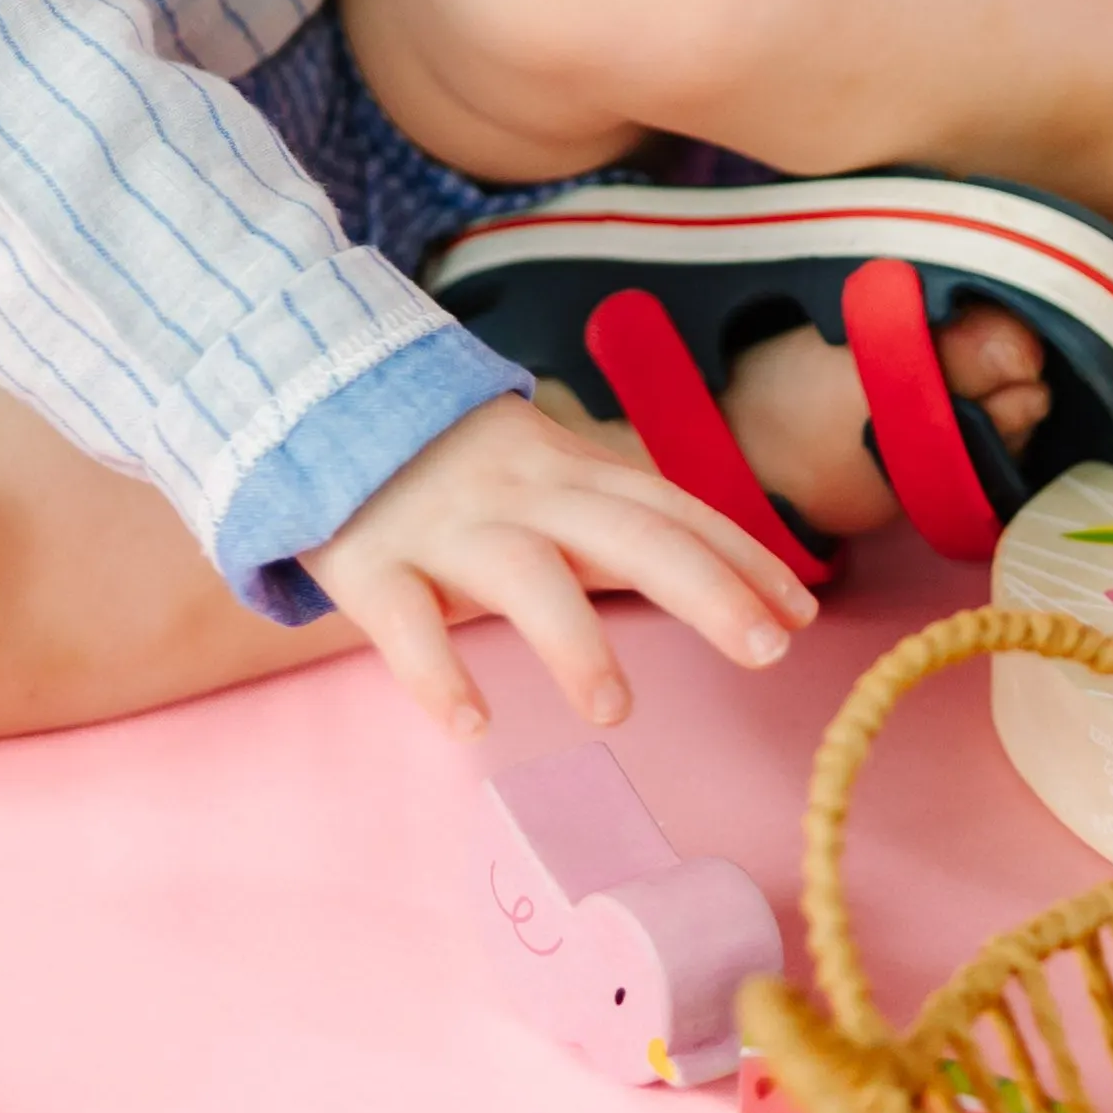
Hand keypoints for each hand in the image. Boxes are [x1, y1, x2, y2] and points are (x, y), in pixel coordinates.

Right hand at [302, 393, 819, 741]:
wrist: (308, 390)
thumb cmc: (447, 461)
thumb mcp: (537, 469)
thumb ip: (613, 521)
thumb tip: (725, 586)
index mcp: (566, 468)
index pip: (670, 506)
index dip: (740, 555)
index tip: (804, 613)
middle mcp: (520, 492)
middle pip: (626, 531)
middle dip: (703, 586)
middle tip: (767, 652)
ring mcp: (445, 526)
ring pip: (521, 574)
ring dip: (572, 638)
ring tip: (614, 710)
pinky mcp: (370, 562)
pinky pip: (406, 621)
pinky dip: (438, 671)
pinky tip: (472, 722)